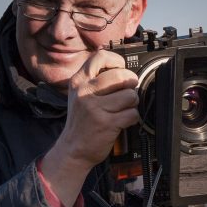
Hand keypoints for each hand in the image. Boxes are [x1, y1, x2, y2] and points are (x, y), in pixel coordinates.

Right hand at [59, 49, 138, 168]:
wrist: (73, 149)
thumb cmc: (81, 121)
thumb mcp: (79, 94)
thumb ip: (94, 79)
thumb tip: (121, 67)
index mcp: (78, 81)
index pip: (101, 56)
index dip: (117, 61)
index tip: (121, 70)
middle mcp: (85, 92)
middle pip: (121, 76)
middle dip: (131, 84)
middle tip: (128, 92)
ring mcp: (95, 108)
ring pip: (130, 95)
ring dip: (132, 103)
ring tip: (124, 108)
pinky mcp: (106, 123)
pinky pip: (132, 114)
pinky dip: (132, 118)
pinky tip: (123, 121)